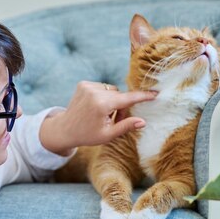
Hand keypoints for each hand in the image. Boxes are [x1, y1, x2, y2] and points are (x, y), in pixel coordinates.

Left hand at [39, 81, 156, 155]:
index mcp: (101, 105)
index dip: (143, 96)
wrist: (64, 129)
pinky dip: (103, 95)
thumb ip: (125, 126)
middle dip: (121, 106)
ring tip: (103, 114)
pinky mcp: (83, 84)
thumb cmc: (87, 135)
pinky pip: (102, 87)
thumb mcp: (107, 135)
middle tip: (114, 120)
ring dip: (112, 100)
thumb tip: (142, 122)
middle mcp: (94, 92)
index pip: (128, 99)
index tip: (155, 93)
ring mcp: (87, 86)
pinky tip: (94, 106)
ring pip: (111, 90)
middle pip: (120, 95)